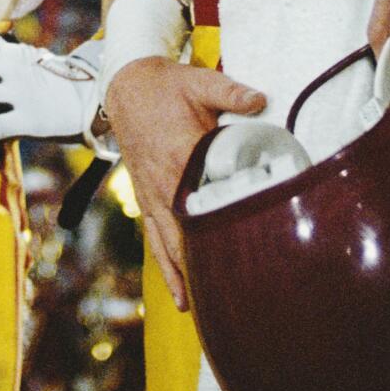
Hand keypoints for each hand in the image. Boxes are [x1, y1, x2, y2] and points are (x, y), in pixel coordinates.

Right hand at [103, 58, 264, 310]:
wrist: (127, 85)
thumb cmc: (168, 85)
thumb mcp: (201, 81)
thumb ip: (232, 92)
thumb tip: (262, 99)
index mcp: (180, 155)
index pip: (205, 197)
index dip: (223, 222)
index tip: (245, 249)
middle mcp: (164, 182)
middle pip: (184, 232)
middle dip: (201, 265)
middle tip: (225, 297)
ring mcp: (152, 193)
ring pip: (167, 242)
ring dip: (181, 275)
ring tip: (196, 308)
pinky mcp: (146, 197)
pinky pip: (154, 237)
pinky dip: (166, 265)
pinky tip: (178, 291)